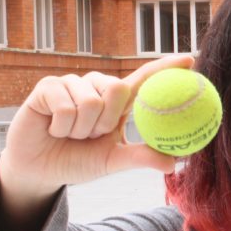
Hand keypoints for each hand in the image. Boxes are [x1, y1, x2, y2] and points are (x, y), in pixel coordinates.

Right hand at [0, 55, 193, 202]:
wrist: (40, 170)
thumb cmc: (78, 161)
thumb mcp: (113, 161)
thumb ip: (141, 158)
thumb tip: (173, 164)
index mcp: (119, 102)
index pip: (146, 79)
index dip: (167, 67)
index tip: (191, 59)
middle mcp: (98, 87)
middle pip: (118, 89)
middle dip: (105, 122)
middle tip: (91, 136)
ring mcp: (73, 84)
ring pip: (91, 101)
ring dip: (81, 129)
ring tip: (71, 134)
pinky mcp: (48, 86)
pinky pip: (65, 105)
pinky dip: (62, 127)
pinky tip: (54, 129)